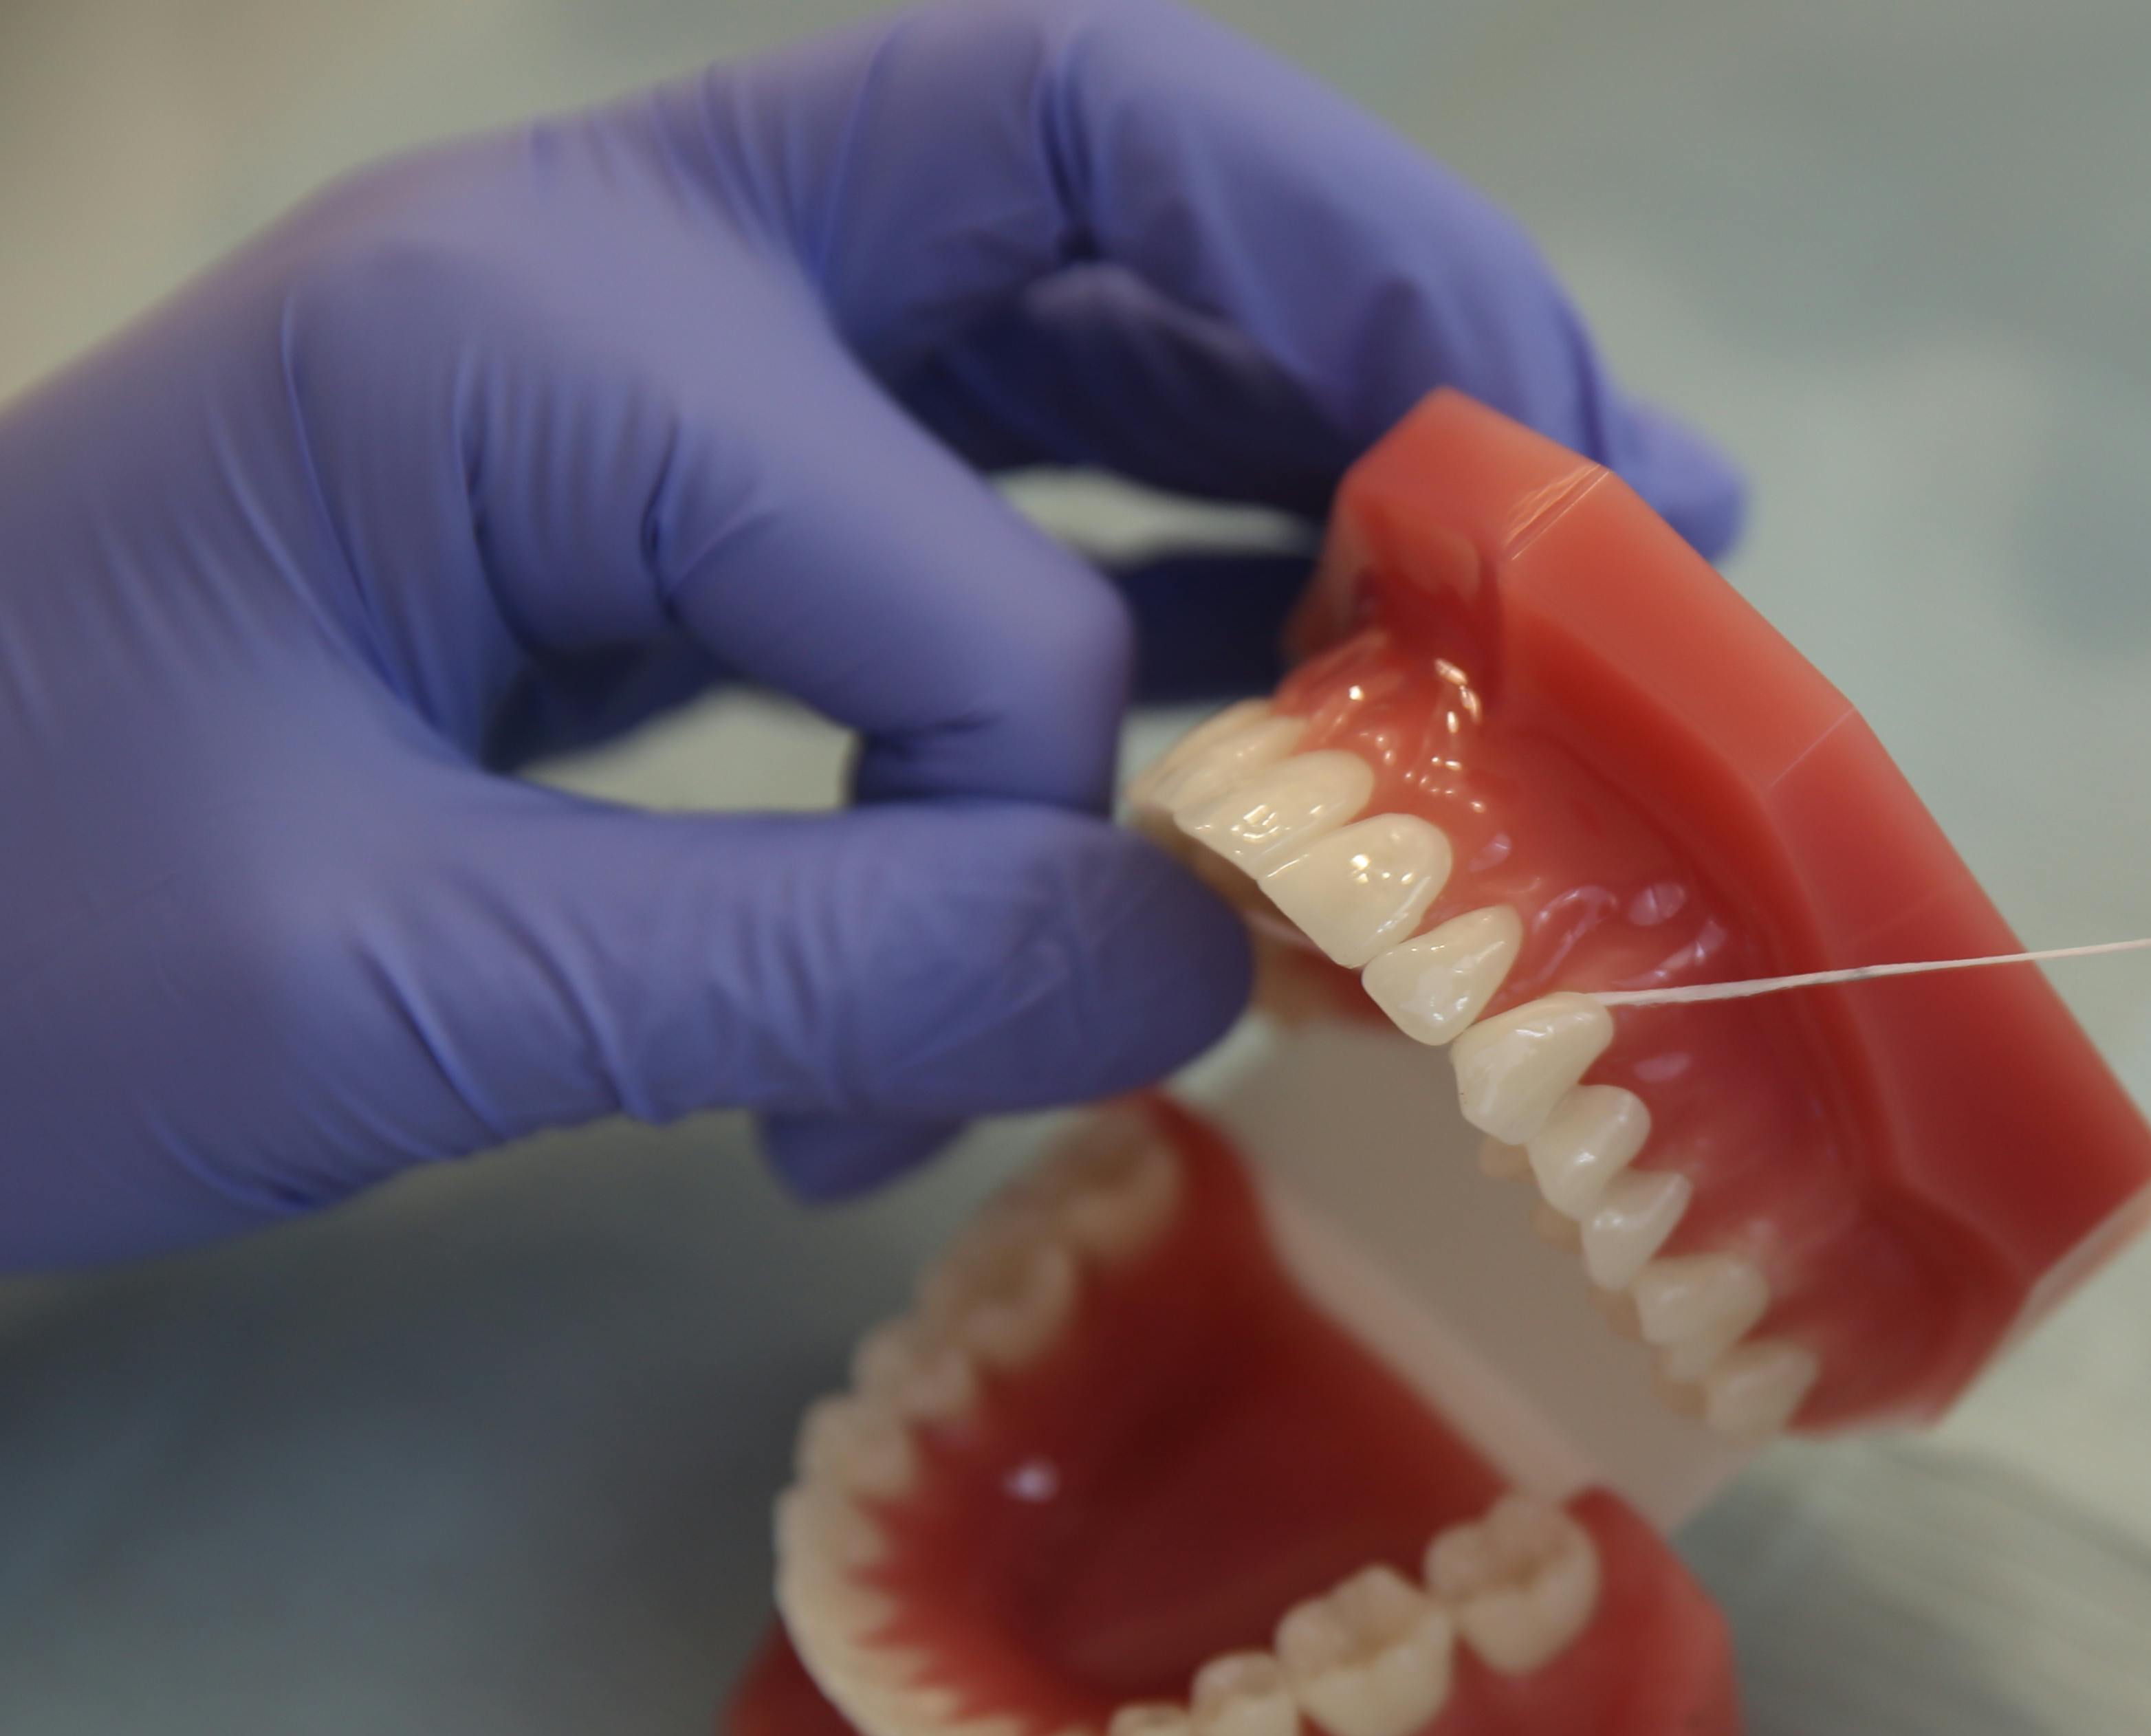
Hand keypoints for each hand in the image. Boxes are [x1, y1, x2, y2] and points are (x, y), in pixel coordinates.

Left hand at [0, 0, 1741, 1265]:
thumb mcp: (387, 983)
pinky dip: (1180, 561)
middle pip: (1106, 158)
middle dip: (1396, 310)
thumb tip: (1217, 974)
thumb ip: (826, 974)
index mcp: (543, 335)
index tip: (1017, 1020)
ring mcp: (663, 360)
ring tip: (1563, 537)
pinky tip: (1318, 668)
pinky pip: (1000, 461)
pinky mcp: (673, 486)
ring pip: (1085, 288)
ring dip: (1337, 406)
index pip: (955, 576)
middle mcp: (633, 273)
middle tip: (1620, 492)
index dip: (1049, 815)